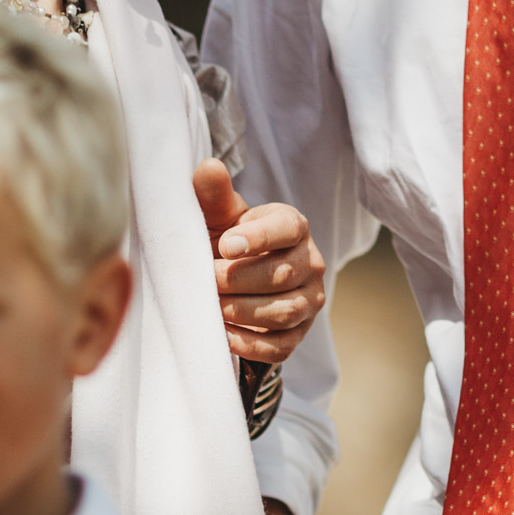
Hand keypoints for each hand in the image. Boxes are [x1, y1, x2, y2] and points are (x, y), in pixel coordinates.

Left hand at [193, 158, 326, 362]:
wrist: (233, 281)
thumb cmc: (225, 242)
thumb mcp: (219, 218)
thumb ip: (215, 196)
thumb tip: (206, 168)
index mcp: (293, 226)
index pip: (287, 229)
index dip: (258, 238)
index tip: (225, 245)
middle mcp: (310, 262)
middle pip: (281, 275)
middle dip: (237, 280)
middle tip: (203, 280)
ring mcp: (310, 300)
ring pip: (284, 311)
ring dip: (241, 312)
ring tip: (211, 307)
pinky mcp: (300, 333)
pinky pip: (281, 346)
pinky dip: (249, 344)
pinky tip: (222, 335)